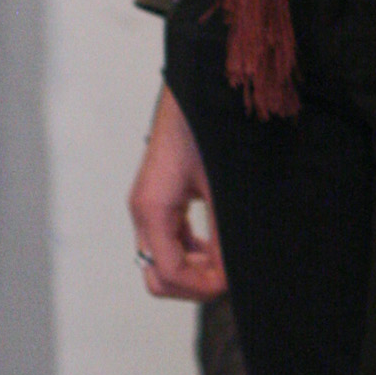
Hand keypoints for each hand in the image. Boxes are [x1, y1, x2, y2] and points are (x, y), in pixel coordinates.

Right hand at [127, 83, 227, 299]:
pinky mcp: (158, 198)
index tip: (233, 282)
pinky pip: (168, 240)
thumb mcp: (220, 185)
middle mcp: (142, 211)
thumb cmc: (209, 128)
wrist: (198, 87)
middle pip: (158, 274)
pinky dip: (189, 250)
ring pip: (161, 260)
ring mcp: (147, 205)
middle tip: (230, 276)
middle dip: (193, 284)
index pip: (169, 272)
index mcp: (152, 208)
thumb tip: (228, 273)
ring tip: (227, 261)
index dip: (202, 286)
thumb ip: (221, 232)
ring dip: (192, 268)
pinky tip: (216, 244)